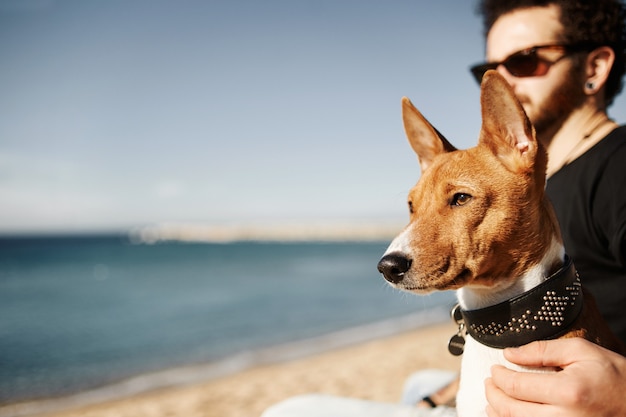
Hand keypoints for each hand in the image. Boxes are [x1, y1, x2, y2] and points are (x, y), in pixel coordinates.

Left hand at [484, 338, 625, 416]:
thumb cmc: (616, 378)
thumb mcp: (583, 352)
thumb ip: (543, 350)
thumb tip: (510, 353)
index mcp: (567, 392)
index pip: (515, 386)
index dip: (498, 376)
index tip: (495, 369)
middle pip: (510, 410)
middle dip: (493, 394)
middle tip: (490, 382)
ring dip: (498, 413)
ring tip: (493, 399)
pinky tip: (508, 416)